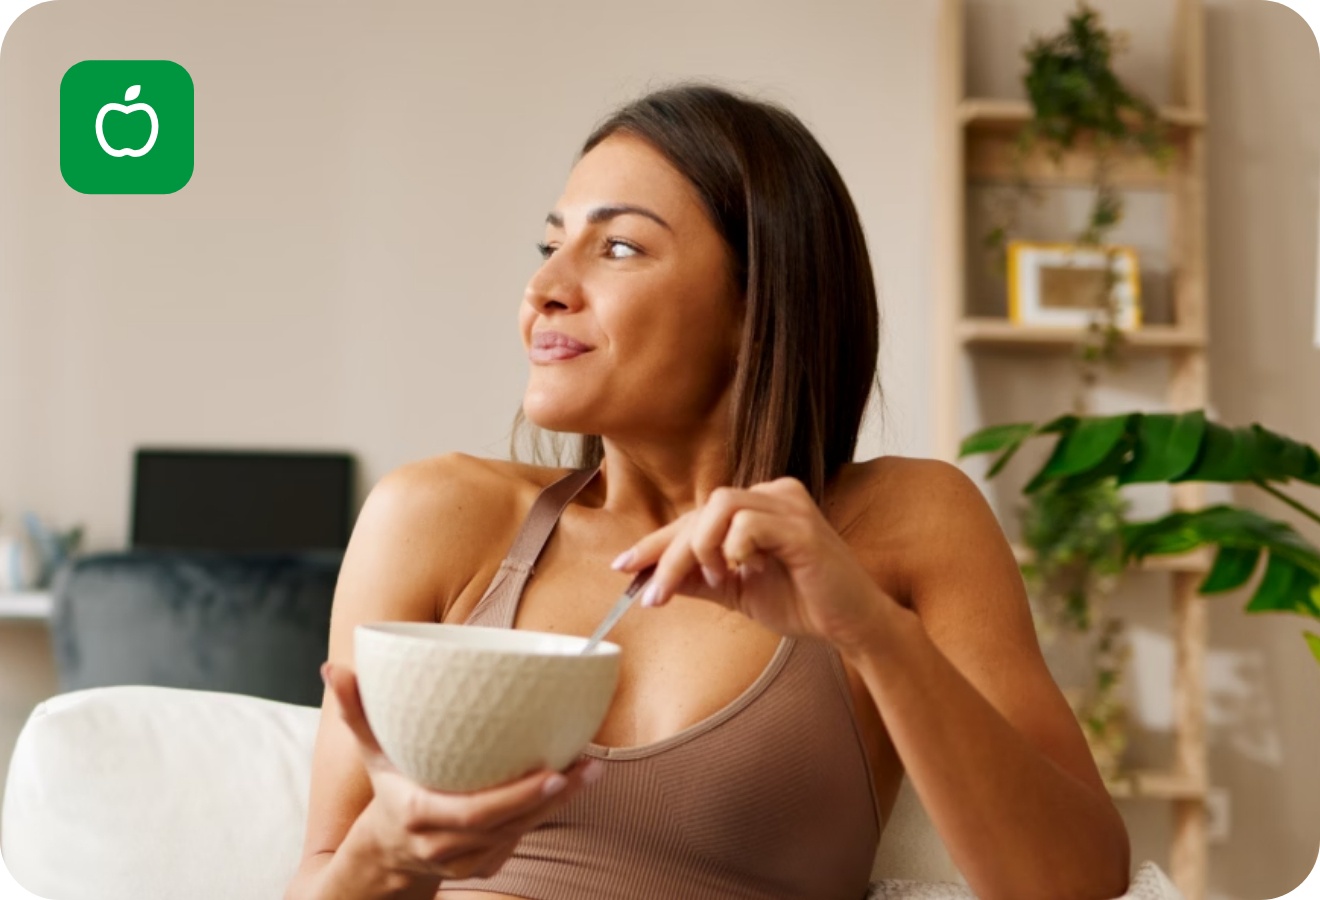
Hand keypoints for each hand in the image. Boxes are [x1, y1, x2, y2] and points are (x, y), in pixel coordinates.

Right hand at [322, 661, 602, 881]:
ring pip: (521, 833)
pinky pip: (521, 839)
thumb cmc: (388, 786)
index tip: (551, 772)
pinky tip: (572, 785)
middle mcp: (443, 846)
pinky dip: (545, 813)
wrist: (388, 849)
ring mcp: (467, 861)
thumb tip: (333, 668)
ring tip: (591, 768)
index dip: (514, 798)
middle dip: (552, 797)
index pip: (474, 813)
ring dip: (560, 804)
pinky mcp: (485, 865)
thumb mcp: (370, 752)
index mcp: (417, 814)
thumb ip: (356, 711)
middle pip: (508, 825)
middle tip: (587, 764)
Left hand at [610, 477, 897, 653]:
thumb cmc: (803, 604)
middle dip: (668, 554)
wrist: (852, 626)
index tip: (624, 567)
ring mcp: (791, 505)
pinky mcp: (803, 527)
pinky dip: (734, 550)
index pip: (697, 516)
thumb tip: (649, 580)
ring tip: (713, 582)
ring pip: (719, 506)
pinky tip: (744, 573)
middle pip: (702, 509)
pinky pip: (749, 524)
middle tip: (653, 596)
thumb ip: (698, 580)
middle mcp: (775, 493)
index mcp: (760, 504)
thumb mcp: (737, 592)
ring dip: (700, 548)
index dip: (657, 541)